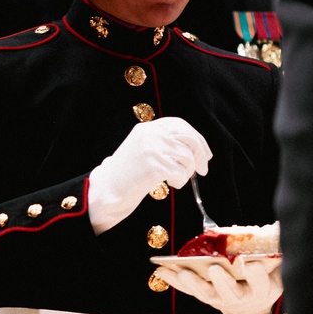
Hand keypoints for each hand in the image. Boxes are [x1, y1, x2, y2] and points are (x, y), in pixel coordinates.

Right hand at [88, 119, 211, 234]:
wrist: (107, 189)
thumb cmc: (129, 173)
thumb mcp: (145, 149)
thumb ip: (165, 143)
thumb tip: (197, 148)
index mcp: (149, 127)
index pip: (180, 125)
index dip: (197, 138)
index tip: (205, 154)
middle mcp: (151, 134)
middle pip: (189, 139)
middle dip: (200, 156)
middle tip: (202, 170)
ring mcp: (152, 149)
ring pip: (187, 158)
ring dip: (186, 173)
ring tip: (175, 179)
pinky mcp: (154, 165)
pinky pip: (180, 173)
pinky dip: (180, 181)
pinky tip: (170, 184)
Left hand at [152, 254, 282, 313]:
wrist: (253, 304)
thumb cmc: (266, 278)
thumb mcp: (279, 267)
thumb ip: (279, 249)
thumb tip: (280, 226)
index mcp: (264, 290)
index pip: (261, 284)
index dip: (257, 276)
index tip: (253, 264)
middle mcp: (242, 298)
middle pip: (231, 292)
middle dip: (222, 281)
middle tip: (215, 269)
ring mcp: (221, 299)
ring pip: (206, 293)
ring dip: (193, 282)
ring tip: (181, 270)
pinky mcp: (206, 298)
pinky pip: (189, 290)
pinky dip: (174, 282)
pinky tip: (161, 271)